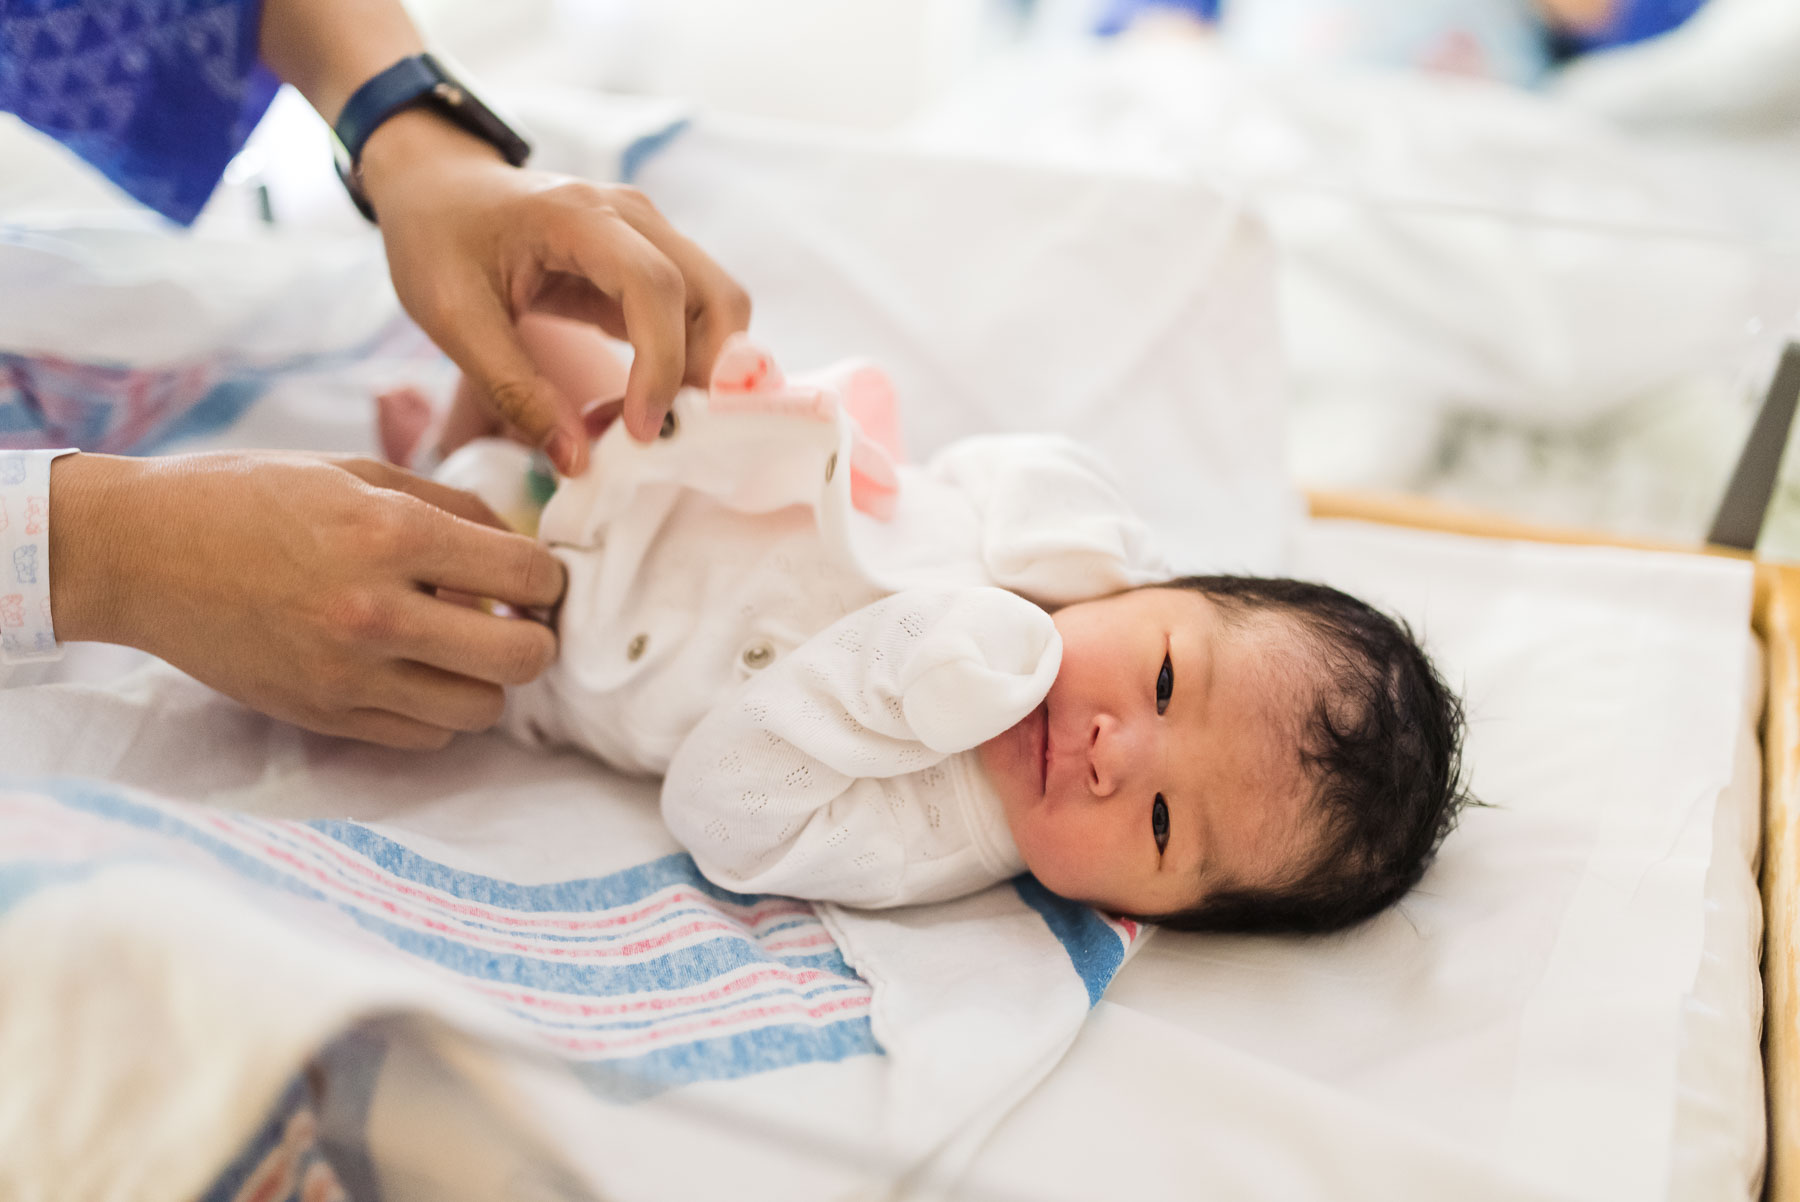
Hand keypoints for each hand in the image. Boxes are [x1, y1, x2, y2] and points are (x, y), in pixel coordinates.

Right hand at [48, 452, 566, 748]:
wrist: (141, 552)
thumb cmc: (248, 497)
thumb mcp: (355, 471)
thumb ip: (450, 508)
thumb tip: (521, 543)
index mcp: (390, 534)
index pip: (527, 576)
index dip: (547, 577)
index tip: (534, 574)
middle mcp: (375, 612)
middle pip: (521, 659)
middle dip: (535, 637)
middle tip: (516, 618)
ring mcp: (348, 674)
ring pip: (481, 710)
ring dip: (488, 680)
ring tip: (463, 646)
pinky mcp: (323, 716)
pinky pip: (425, 737)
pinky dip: (439, 710)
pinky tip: (419, 672)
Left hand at [359, 111, 752, 474]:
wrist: (438, 185)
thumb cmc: (437, 238)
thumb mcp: (453, 318)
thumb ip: (514, 390)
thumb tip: (576, 461)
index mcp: (580, 217)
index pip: (656, 287)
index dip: (662, 364)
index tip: (640, 431)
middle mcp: (633, 218)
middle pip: (718, 296)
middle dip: (710, 375)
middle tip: (668, 435)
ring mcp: (650, 238)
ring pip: (720, 309)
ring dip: (702, 375)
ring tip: (644, 422)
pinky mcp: (650, 264)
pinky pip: (694, 318)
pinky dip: (684, 366)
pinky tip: (637, 404)